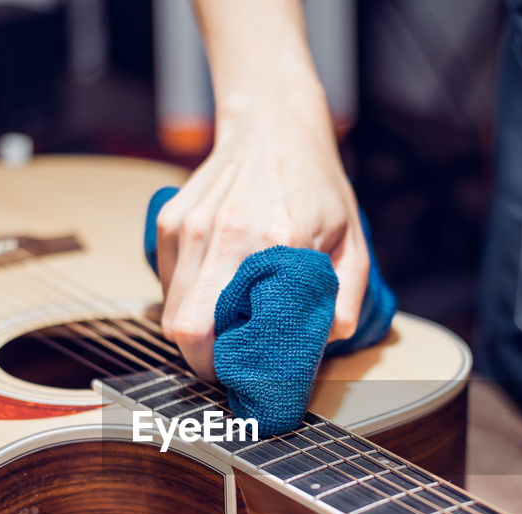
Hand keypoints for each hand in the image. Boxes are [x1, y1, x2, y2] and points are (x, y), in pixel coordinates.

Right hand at [153, 95, 368, 380]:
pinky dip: (186, 301)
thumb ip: (346, 297)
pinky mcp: (169, 223)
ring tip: (225, 333)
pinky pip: (168, 286)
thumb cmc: (316, 187)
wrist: (274, 126)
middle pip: (189, 332)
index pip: (240, 330)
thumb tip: (327, 341)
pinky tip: (214, 292)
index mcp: (276, 242)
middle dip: (205, 363)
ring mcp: (191, 227)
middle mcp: (227, 234)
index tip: (254, 378)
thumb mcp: (353, 241)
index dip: (241, 365)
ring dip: (195, 336)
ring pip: (172, 315)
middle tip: (231, 368)